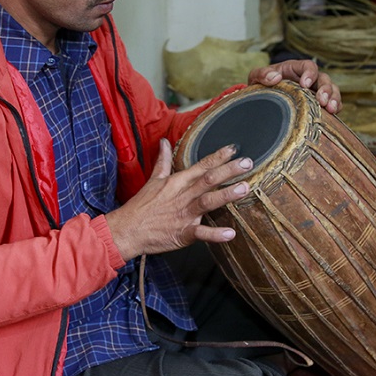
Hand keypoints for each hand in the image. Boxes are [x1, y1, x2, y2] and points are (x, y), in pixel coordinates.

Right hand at [103, 139, 251, 258]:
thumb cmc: (141, 206)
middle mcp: (183, 196)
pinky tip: (230, 233)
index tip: (234, 149)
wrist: (127, 230)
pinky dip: (215, 234)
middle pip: (208, 179)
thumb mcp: (152, 180)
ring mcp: (184, 214)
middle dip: (229, 170)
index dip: (219, 157)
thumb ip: (163, 161)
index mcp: (177, 182)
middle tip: (248, 163)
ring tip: (244, 188)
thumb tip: (163, 142)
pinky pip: (201, 233)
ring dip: (226, 195)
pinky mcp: (183, 233)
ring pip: (208, 201)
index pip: (201, 165)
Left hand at [248, 59, 341, 113]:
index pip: (309, 66)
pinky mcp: (319, 105)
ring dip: (334, 99)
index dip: (310, 73)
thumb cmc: (261, 86)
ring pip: (332, 91)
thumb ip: (262, 74)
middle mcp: (309, 79)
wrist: (262, 102)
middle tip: (322, 101)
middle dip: (326, 89)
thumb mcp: (256, 77)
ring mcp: (316, 92)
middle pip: (324, 79)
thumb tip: (274, 77)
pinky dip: (336, 108)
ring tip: (331, 109)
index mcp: (295, 69)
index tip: (305, 84)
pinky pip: (332, 104)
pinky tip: (333, 115)